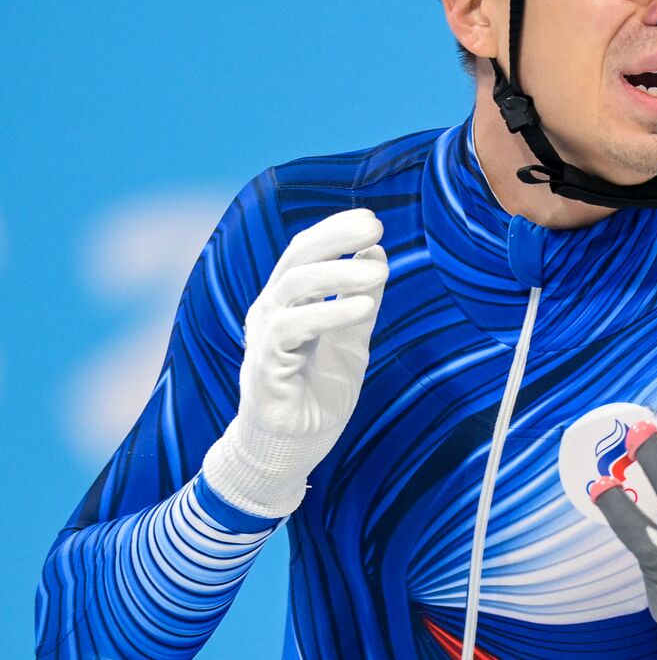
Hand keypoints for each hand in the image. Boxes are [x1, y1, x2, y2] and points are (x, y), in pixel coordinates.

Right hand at [203, 208, 387, 517]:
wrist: (292, 450)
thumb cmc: (317, 393)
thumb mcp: (352, 341)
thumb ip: (361, 301)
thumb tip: (376, 253)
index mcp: (290, 301)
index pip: (306, 251)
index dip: (336, 231)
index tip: (372, 219)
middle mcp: (272, 311)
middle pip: (297, 258)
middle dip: (335, 237)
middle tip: (374, 225)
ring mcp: (265, 337)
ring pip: (292, 286)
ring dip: (338, 273)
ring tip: (378, 270)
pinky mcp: (265, 367)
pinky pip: (291, 330)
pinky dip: (329, 313)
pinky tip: (362, 306)